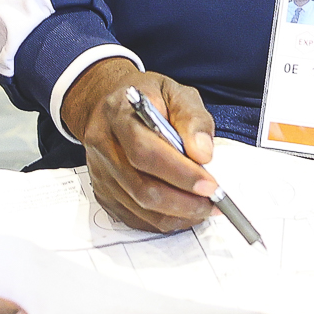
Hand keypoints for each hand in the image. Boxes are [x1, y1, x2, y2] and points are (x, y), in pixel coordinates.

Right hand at [61, 57, 219, 233]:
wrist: (111, 103)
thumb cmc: (148, 98)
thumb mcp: (176, 93)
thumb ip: (193, 119)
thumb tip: (202, 153)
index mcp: (118, 114)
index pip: (145, 151)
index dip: (179, 173)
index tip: (210, 184)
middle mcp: (103, 145)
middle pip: (141, 187)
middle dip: (183, 201)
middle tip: (213, 200)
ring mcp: (100, 173)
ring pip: (139, 207)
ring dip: (178, 214)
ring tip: (204, 206)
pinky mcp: (103, 192)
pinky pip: (135, 217)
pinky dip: (164, 220)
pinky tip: (183, 211)